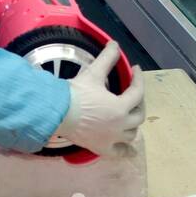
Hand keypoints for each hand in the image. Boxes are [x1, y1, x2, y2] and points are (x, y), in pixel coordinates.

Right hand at [54, 41, 144, 156]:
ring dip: (133, 124)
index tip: (135, 69)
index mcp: (120, 107)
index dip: (139, 79)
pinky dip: (126, 151)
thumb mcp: (93, 73)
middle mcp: (120, 125)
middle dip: (139, 103)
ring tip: (129, 116)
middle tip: (133, 93)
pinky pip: (119, 153)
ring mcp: (112, 139)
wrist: (56, 114)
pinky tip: (131, 151)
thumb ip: (107, 58)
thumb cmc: (76, 94)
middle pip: (138, 115)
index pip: (137, 92)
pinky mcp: (101, 148)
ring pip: (131, 133)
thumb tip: (115, 44)